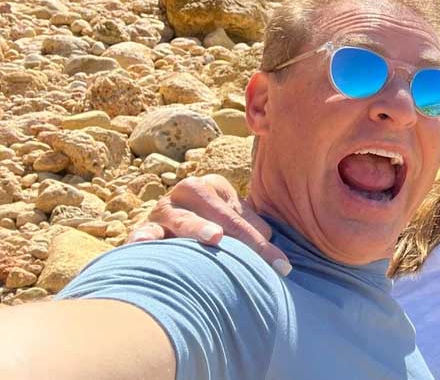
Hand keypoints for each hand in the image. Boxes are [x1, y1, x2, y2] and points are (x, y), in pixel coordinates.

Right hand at [126, 174, 291, 275]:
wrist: (175, 230)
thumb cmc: (217, 228)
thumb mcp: (236, 222)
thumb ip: (256, 232)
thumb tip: (278, 259)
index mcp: (213, 186)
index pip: (239, 215)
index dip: (260, 242)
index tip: (283, 268)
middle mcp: (188, 192)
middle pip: (216, 213)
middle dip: (239, 234)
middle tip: (257, 247)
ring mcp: (164, 210)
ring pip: (181, 218)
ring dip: (197, 228)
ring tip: (215, 237)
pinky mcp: (144, 228)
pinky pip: (143, 233)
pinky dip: (142, 238)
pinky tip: (142, 243)